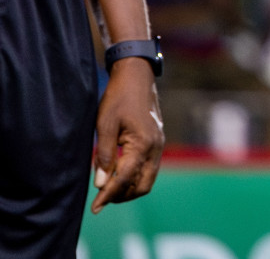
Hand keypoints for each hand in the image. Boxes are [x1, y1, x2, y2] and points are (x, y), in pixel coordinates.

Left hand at [91, 59, 163, 212]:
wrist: (136, 76)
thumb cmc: (118, 98)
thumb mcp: (105, 125)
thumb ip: (105, 156)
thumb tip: (101, 183)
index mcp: (143, 144)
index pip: (124, 179)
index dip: (108, 195)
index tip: (94, 208)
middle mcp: (156, 147)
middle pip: (143, 186)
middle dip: (122, 196)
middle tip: (101, 199)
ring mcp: (159, 145)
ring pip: (148, 179)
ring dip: (129, 187)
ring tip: (107, 187)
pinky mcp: (157, 142)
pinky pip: (149, 168)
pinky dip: (134, 176)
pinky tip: (118, 173)